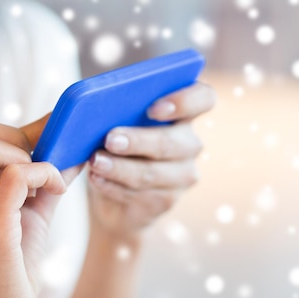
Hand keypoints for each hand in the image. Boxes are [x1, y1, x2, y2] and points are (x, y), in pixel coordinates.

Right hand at [0, 115, 81, 297]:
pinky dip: (45, 173)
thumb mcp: (26, 220)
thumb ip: (43, 184)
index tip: (41, 139)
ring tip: (46, 183)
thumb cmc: (11, 274)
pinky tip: (57, 190)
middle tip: (41, 161)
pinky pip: (17, 176)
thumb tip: (73, 149)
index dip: (8, 129)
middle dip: (15, 135)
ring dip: (26, 155)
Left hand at [86, 82, 215, 241]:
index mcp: (182, 113)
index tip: (154, 109)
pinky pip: (139, 194)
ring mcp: (183, 174)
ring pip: (152, 172)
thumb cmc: (114, 142)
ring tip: (96, 161)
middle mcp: (189, 142)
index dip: (185, 101)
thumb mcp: (115, 122)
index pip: (203, 98)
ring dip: (119, 167)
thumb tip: (100, 109)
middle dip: (138, 140)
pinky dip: (112, 185)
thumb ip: (118, 112)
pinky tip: (97, 178)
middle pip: (171, 141)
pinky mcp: (167, 199)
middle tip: (110, 139)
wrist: (112, 190)